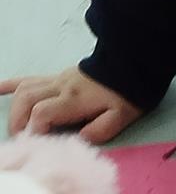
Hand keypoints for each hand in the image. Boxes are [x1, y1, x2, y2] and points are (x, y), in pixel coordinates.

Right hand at [0, 67, 143, 143]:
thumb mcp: (120, 116)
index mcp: (74, 98)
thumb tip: (78, 140)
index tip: (39, 142)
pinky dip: (13, 84)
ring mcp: (58, 79)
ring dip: (15, 108)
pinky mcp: (59, 76)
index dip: (34, 130)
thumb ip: (99, 131)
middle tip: (25, 138)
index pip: (41, 113)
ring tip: (16, 127)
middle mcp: (61, 86)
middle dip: (18, 122)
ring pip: (25, 88)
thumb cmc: (126, 91)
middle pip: (26, 100)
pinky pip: (32, 77)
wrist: (133, 63)